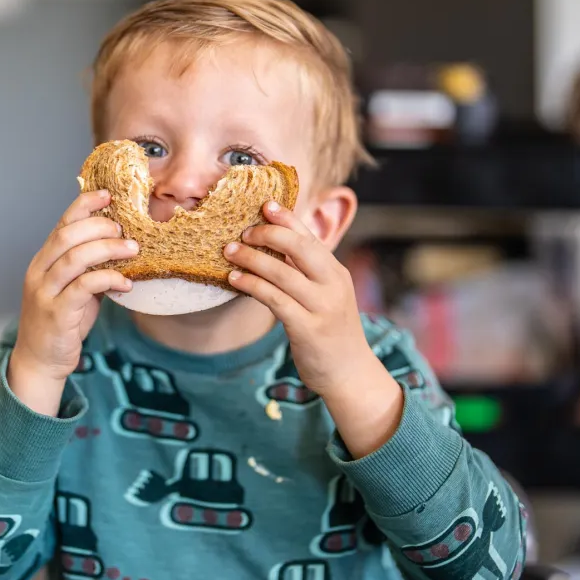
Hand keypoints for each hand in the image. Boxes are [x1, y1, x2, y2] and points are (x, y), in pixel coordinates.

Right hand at [10, 190, 137, 414]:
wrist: (40, 361)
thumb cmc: (61, 324)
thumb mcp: (75, 290)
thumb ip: (91, 268)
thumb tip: (121, 246)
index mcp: (43, 261)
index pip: (61, 224)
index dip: (84, 205)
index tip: (108, 195)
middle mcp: (40, 272)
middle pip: (67, 236)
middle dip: (99, 226)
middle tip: (124, 229)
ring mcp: (45, 292)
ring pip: (75, 258)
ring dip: (108, 249)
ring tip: (132, 250)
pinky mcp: (57, 313)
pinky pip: (84, 287)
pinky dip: (108, 279)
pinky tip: (126, 283)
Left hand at [225, 201, 402, 455]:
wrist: (350, 374)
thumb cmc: (331, 333)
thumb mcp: (326, 296)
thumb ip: (306, 273)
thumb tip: (271, 247)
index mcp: (336, 272)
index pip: (310, 237)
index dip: (287, 218)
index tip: (264, 204)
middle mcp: (333, 284)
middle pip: (300, 247)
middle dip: (269, 233)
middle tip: (243, 232)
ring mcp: (322, 306)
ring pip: (282, 272)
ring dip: (252, 259)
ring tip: (229, 252)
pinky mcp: (308, 328)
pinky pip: (274, 299)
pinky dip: (252, 285)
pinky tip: (235, 280)